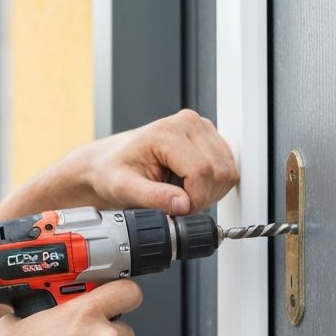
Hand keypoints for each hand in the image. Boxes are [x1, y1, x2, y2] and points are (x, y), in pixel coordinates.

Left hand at [69, 110, 238, 213]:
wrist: (106, 163)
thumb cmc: (111, 171)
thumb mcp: (124, 188)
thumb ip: (153, 197)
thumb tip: (182, 205)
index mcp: (167, 132)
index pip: (202, 171)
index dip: (196, 199)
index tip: (180, 211)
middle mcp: (188, 124)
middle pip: (220, 172)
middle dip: (203, 197)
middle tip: (179, 206)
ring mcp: (202, 129)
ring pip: (228, 171)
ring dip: (210, 192)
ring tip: (181, 195)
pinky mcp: (209, 138)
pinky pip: (226, 169)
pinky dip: (212, 185)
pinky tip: (189, 186)